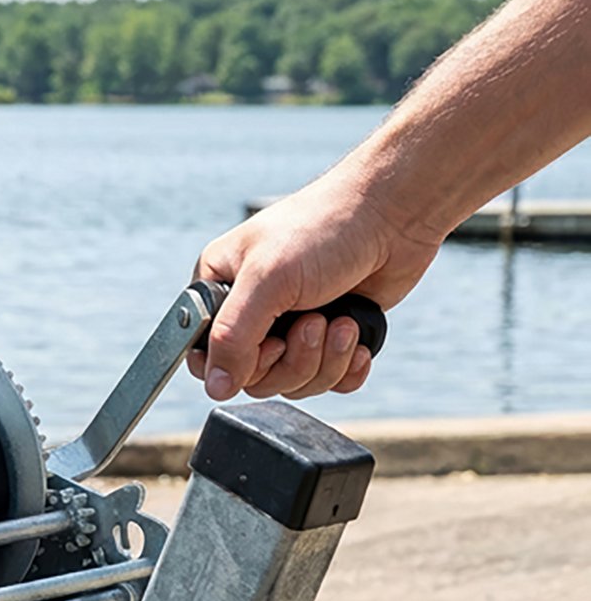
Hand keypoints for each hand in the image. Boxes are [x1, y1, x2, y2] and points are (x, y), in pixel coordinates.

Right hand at [188, 166, 442, 400]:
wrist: (395, 212)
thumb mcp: (267, 280)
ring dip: (324, 359)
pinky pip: (327, 381)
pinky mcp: (330, 337)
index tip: (270, 344)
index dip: (235, 365)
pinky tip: (357, 336)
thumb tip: (215, 387)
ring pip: (292, 382)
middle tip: (315, 322)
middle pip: (254, 377)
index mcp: (221, 290)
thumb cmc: (325, 227)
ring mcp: (291, 326)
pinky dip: (345, 368)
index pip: (205, 356)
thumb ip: (232, 337)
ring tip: (343, 322)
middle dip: (293, 359)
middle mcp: (252, 312)